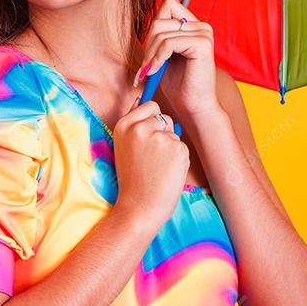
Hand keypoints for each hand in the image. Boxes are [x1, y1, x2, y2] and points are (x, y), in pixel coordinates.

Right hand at [110, 97, 190, 230]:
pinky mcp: (177, 148)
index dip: (152, 122)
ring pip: (174, 133)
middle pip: (164, 117)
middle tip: (151, 158)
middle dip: (162, 133)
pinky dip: (178, 159)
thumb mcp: (123, 145)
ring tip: (158, 167)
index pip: (150, 106)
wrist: (139, 207)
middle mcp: (140, 127)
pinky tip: (167, 172)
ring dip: (170, 147)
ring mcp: (159, 137)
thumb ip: (132, 121)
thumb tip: (140, 98)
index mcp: (124, 125)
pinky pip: (182, 147)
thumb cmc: (132, 178)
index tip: (147, 140)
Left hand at [132, 0, 219, 117]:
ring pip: (161, 32)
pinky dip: (157, 58)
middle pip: (160, 20)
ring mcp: (204, 33)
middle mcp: (201, 26)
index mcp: (194, 26)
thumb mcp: (164, 55)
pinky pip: (169, 43)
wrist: (193, 107)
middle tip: (145, 68)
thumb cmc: (178, 85)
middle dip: (148, 45)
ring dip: (150, 54)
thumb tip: (151, 20)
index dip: (153, 27)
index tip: (149, 53)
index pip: (168, 5)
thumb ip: (161, 36)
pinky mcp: (202, 44)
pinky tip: (155, 71)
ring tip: (148, 72)